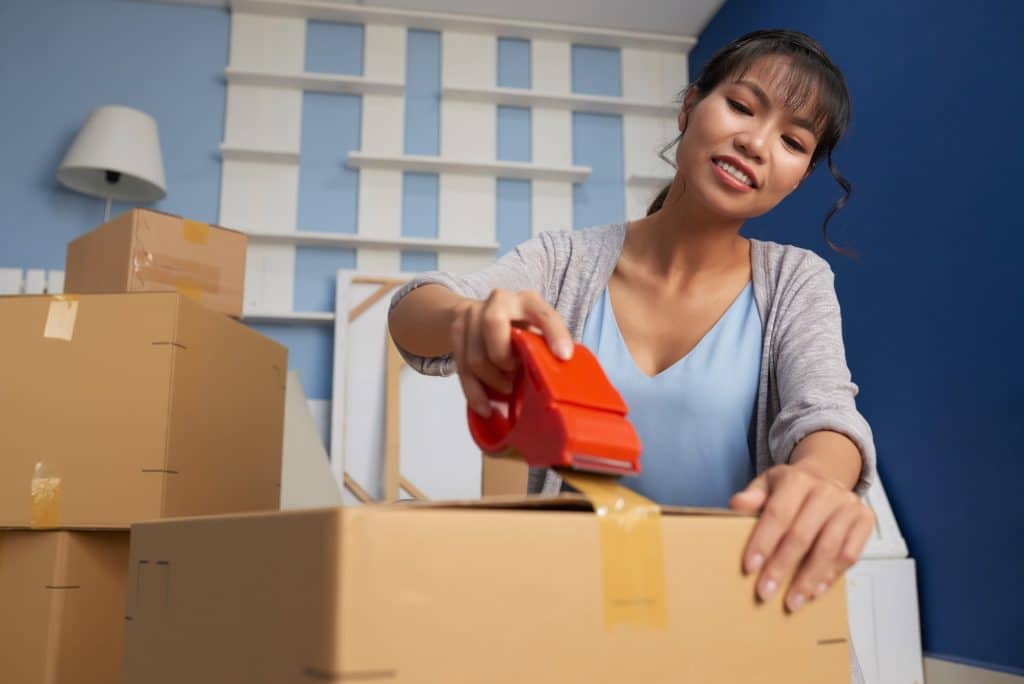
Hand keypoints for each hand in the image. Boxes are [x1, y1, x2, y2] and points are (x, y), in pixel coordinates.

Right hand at [450, 289, 572, 416]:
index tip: (564, 357)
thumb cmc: (518, 328)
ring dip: (493, 380)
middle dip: (504, 358)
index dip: (554, 334)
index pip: (543, 314)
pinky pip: (463, 370)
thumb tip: (560, 380)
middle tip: (515, 374)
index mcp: (527, 301)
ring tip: (506, 387)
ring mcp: (473, 314)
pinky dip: (475, 393)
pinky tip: (485, 408)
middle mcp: (499, 301)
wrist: (478, 314)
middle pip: (492, 325)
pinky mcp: (456, 332)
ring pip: (476, 356)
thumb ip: (543, 347)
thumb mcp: (535, 330)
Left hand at [729, 464, 874, 611]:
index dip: (763, 542)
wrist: (826, 479)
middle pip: (802, 535)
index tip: (750, 567)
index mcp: (797, 480)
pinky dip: (831, 575)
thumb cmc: (791, 489)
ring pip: (828, 549)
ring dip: (808, 579)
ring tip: (792, 601)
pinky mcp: (865, 520)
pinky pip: (850, 554)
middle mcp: (825, 491)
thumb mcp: (767, 485)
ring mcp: (848, 505)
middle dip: (782, 567)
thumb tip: (736, 504)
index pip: (778, 514)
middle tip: (766, 592)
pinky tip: (815, 590)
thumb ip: (752, 497)